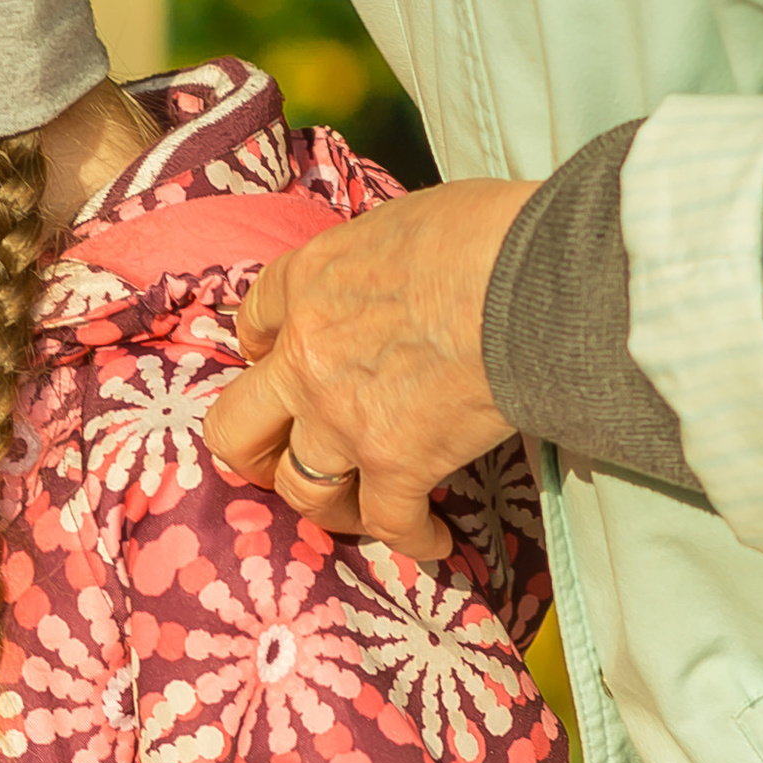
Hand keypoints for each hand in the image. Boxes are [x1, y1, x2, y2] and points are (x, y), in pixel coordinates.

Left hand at [203, 179, 538, 559]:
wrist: (525, 281)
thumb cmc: (482, 233)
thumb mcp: (402, 221)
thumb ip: (379, 262)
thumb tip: (408, 277)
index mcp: (307, 284)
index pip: (254, 324)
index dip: (262, 352)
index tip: (281, 364)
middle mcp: (307, 358)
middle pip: (236, 427)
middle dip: (252, 452)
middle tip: (277, 461)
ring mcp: (344, 419)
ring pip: (301, 487)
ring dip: (326, 505)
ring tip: (356, 510)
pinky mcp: (398, 464)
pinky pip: (389, 523)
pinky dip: (411, 538)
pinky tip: (433, 540)